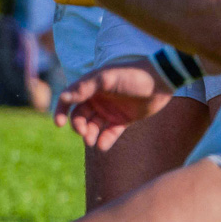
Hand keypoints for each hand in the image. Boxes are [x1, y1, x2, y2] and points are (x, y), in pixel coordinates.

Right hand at [55, 59, 173, 149]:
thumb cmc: (132, 75)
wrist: (161, 81)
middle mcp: (98, 99)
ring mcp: (111, 110)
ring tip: (93, 142)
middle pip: (80, 116)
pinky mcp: (124, 120)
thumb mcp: (106, 79)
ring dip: (91, 135)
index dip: (61, 111)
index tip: (59, 124)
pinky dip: (105, 140)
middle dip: (79, 126)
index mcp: (91, 87)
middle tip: (84, 134)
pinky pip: (110, 132)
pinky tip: (103, 146)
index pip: (69, 99)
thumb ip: (85, 88)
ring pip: (94, 126)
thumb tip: (64, 97)